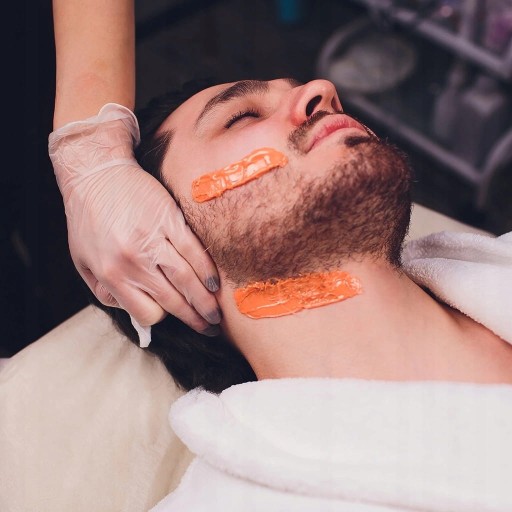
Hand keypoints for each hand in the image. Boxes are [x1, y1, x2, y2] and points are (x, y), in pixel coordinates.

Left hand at [49, 103, 220, 334]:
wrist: (96, 174)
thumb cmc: (88, 218)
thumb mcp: (81, 260)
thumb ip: (101, 289)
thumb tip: (126, 306)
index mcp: (112, 274)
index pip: (146, 312)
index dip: (160, 317)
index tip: (168, 314)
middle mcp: (135, 261)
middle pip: (173, 301)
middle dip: (194, 319)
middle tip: (209, 328)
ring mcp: (155, 240)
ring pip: (188, 280)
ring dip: (206, 300)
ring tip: (216, 314)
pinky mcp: (171, 221)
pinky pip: (195, 251)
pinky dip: (208, 270)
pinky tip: (215, 282)